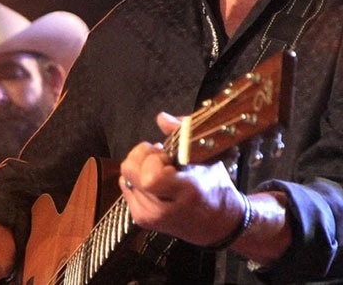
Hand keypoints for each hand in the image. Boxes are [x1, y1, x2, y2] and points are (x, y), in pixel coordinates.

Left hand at [118, 112, 245, 246]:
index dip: (153, 159)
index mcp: (186, 192)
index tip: (168, 156)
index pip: (151, 176)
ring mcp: (150, 217)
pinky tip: (154, 180)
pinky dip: (136, 178)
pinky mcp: (141, 220)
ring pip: (125, 177)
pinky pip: (125, 186)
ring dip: (140, 167)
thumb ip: (184, 132)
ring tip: (161, 169)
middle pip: (130, 172)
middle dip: (143, 157)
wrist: (217, 223)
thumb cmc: (215, 187)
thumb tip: (161, 118)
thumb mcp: (208, 156)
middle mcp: (164, 209)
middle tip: (162, 158)